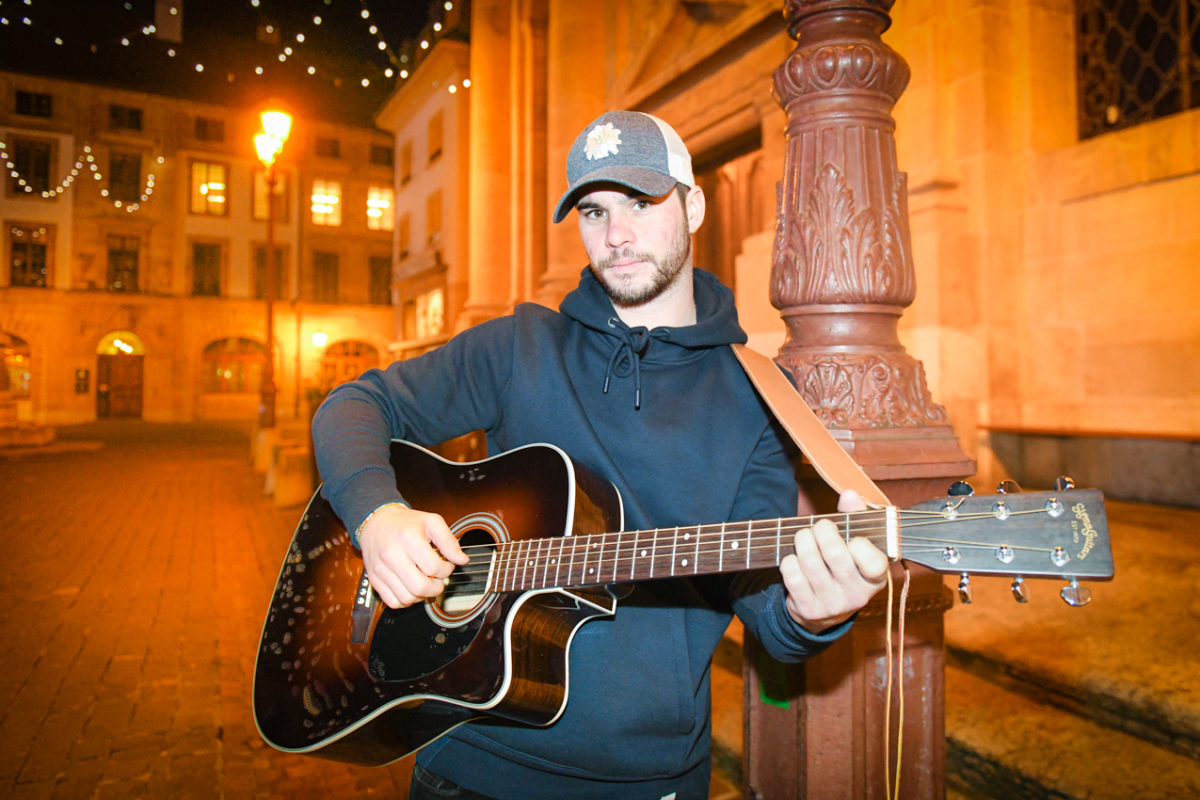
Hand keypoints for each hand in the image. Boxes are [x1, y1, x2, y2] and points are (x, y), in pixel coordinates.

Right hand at [358, 504, 469, 608]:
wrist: (377, 522)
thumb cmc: (406, 523)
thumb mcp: (432, 522)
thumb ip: (449, 541)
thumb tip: (462, 560)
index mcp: (408, 538)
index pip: (434, 567)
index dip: (446, 570)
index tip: (446, 565)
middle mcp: (392, 555)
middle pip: (420, 587)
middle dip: (436, 588)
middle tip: (438, 580)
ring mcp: (380, 569)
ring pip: (407, 598)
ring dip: (421, 596)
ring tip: (425, 583)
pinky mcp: (374, 579)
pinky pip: (393, 602)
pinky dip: (406, 600)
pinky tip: (411, 588)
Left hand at [779, 489, 889, 633]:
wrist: (827, 610)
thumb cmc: (845, 566)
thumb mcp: (857, 544)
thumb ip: (856, 517)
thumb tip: (849, 494)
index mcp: (876, 579)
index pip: (873, 562)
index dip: (860, 544)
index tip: (852, 537)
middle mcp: (857, 596)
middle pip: (835, 554)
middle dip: (822, 531)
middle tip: (819, 527)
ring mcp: (832, 605)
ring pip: (810, 562)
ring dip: (802, 541)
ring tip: (803, 537)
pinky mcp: (808, 609)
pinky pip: (792, 575)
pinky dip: (789, 561)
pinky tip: (794, 559)